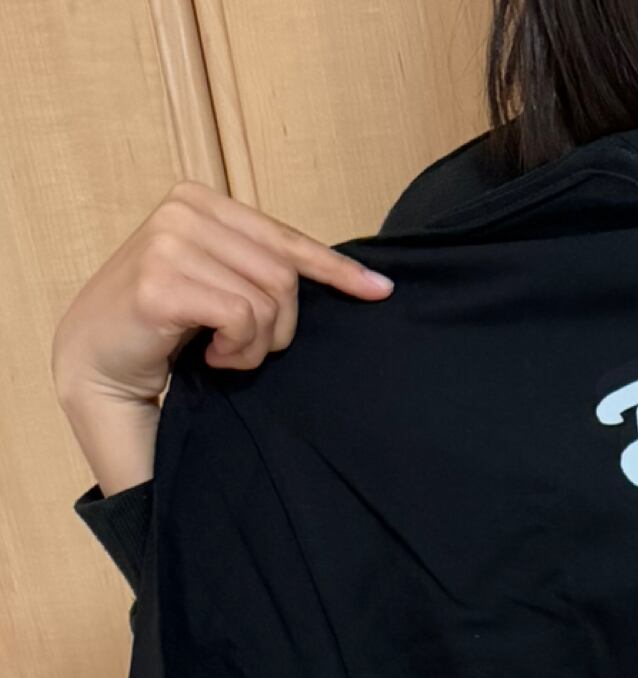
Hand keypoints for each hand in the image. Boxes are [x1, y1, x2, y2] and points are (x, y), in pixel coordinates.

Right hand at [51, 179, 392, 493]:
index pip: (287, 239)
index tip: (381, 291)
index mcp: (200, 200)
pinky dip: (237, 350)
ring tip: (220, 350)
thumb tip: (356, 278)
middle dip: (278, 326)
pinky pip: (242, 319)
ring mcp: (167, 242)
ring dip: (255, 344)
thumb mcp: (220, 282)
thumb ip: (262, 268)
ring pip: (267, 302)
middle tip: (242, 345)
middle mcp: (182, 210)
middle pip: (285, 277)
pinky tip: (209, 355)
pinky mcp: (159, 283)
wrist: (99, 360)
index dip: (337, 271)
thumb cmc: (167, 326)